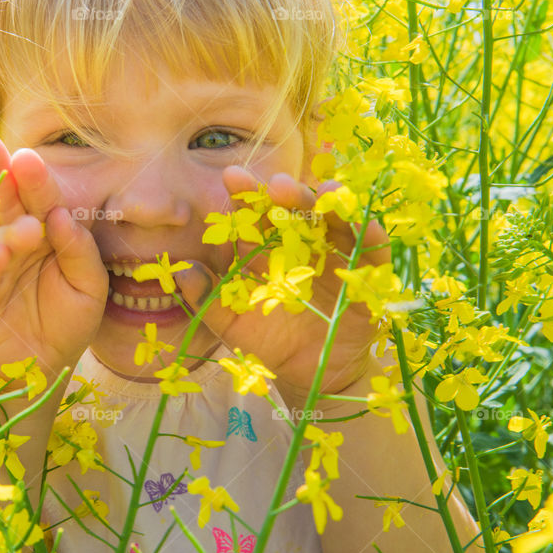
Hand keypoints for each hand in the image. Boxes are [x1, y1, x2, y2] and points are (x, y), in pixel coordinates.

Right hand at [0, 134, 108, 381]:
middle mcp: (14, 238)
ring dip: (4, 226)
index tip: (29, 158)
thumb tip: (59, 216)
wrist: (42, 369)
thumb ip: (81, 251)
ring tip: (26, 231)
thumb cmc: (67, 322)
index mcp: (44, 231)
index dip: (35, 178)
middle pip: (5, 200)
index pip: (40, 198)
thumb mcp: (89, 288)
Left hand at [172, 167, 390, 406]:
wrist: (309, 375)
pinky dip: (369, 234)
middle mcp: (301, 244)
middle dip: (286, 194)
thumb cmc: (267, 341)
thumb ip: (206, 297)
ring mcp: (335, 256)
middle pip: (295, 210)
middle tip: (275, 184)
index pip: (256, 215)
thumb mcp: (232, 322)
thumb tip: (181, 271)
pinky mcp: (367, 276)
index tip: (231, 177)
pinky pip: (372, 251)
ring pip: (335, 221)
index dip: (245, 196)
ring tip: (325, 191)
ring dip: (331, 204)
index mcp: (266, 249)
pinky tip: (360, 221)